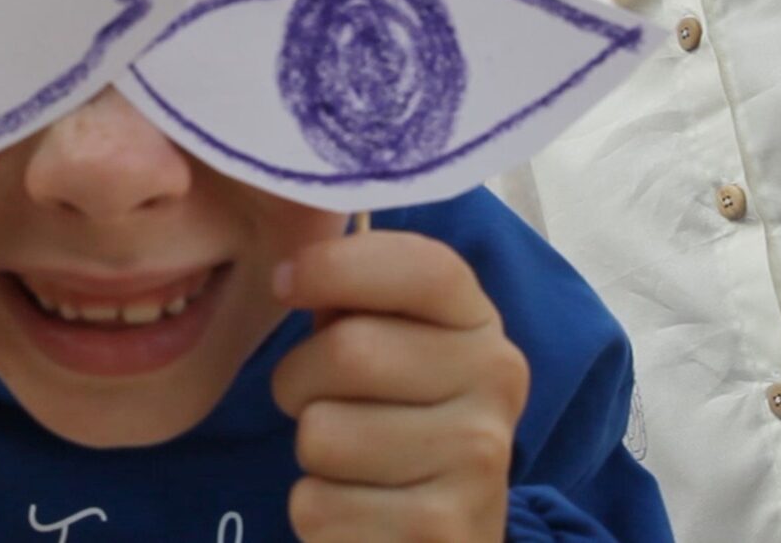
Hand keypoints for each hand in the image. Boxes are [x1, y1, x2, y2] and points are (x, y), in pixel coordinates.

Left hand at [271, 232, 529, 541]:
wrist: (446, 533)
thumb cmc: (398, 419)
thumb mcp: (394, 347)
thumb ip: (356, 299)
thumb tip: (295, 265)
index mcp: (479, 324)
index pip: (421, 267)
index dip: (337, 265)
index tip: (286, 282)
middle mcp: (494, 383)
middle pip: (348, 350)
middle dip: (298, 378)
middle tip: (315, 400)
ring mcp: (475, 462)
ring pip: (322, 434)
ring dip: (310, 452)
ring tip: (350, 460)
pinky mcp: (439, 531)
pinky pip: (317, 506)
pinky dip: (317, 512)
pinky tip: (361, 510)